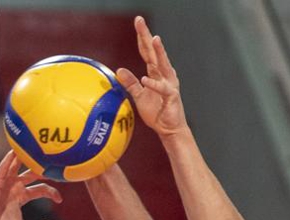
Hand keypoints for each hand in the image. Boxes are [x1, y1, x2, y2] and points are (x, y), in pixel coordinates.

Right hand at [0, 151, 61, 219]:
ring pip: (18, 166)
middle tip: (56, 166)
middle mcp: (14, 187)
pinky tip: (14, 150)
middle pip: (33, 174)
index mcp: (20, 197)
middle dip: (44, 171)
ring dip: (27, 158)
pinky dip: (9, 159)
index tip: (60, 200)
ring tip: (37, 148)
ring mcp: (5, 183)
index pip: (40, 189)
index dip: (52, 192)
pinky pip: (3, 167)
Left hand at [116, 16, 187, 138]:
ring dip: (159, 52)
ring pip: (163, 65)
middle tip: (140, 20)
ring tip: (154, 39)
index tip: (137, 22)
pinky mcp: (171, 97)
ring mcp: (169, 84)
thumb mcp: (139, 96)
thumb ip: (130, 83)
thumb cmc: (156, 111)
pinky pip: (162, 89)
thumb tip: (118, 70)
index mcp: (156, 73)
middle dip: (147, 36)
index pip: (147, 52)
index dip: (141, 37)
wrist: (170, 129)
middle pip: (154, 52)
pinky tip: (145, 79)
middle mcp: (164, 75)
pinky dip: (153, 84)